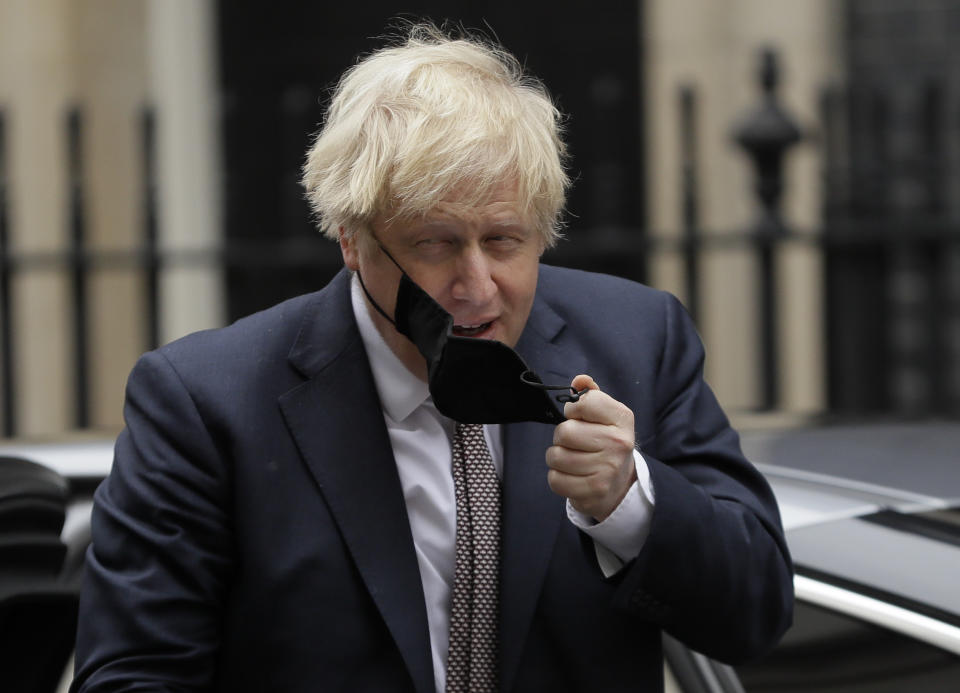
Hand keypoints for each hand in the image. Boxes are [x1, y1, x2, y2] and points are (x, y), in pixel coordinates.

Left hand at [545, 374, 637, 521]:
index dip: (572, 409)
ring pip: (556, 456)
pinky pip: (555, 479)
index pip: (584, 402)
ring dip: (557, 458)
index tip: (577, 417)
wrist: (619, 484)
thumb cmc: (606, 443)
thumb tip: (579, 380)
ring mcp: (607, 469)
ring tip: (572, 459)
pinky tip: (572, 476)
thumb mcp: (605, 416)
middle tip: (574, 443)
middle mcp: (618, 443)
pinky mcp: (594, 491)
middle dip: (562, 437)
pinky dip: (557, 478)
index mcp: (622, 418)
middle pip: (565, 432)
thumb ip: (591, 395)